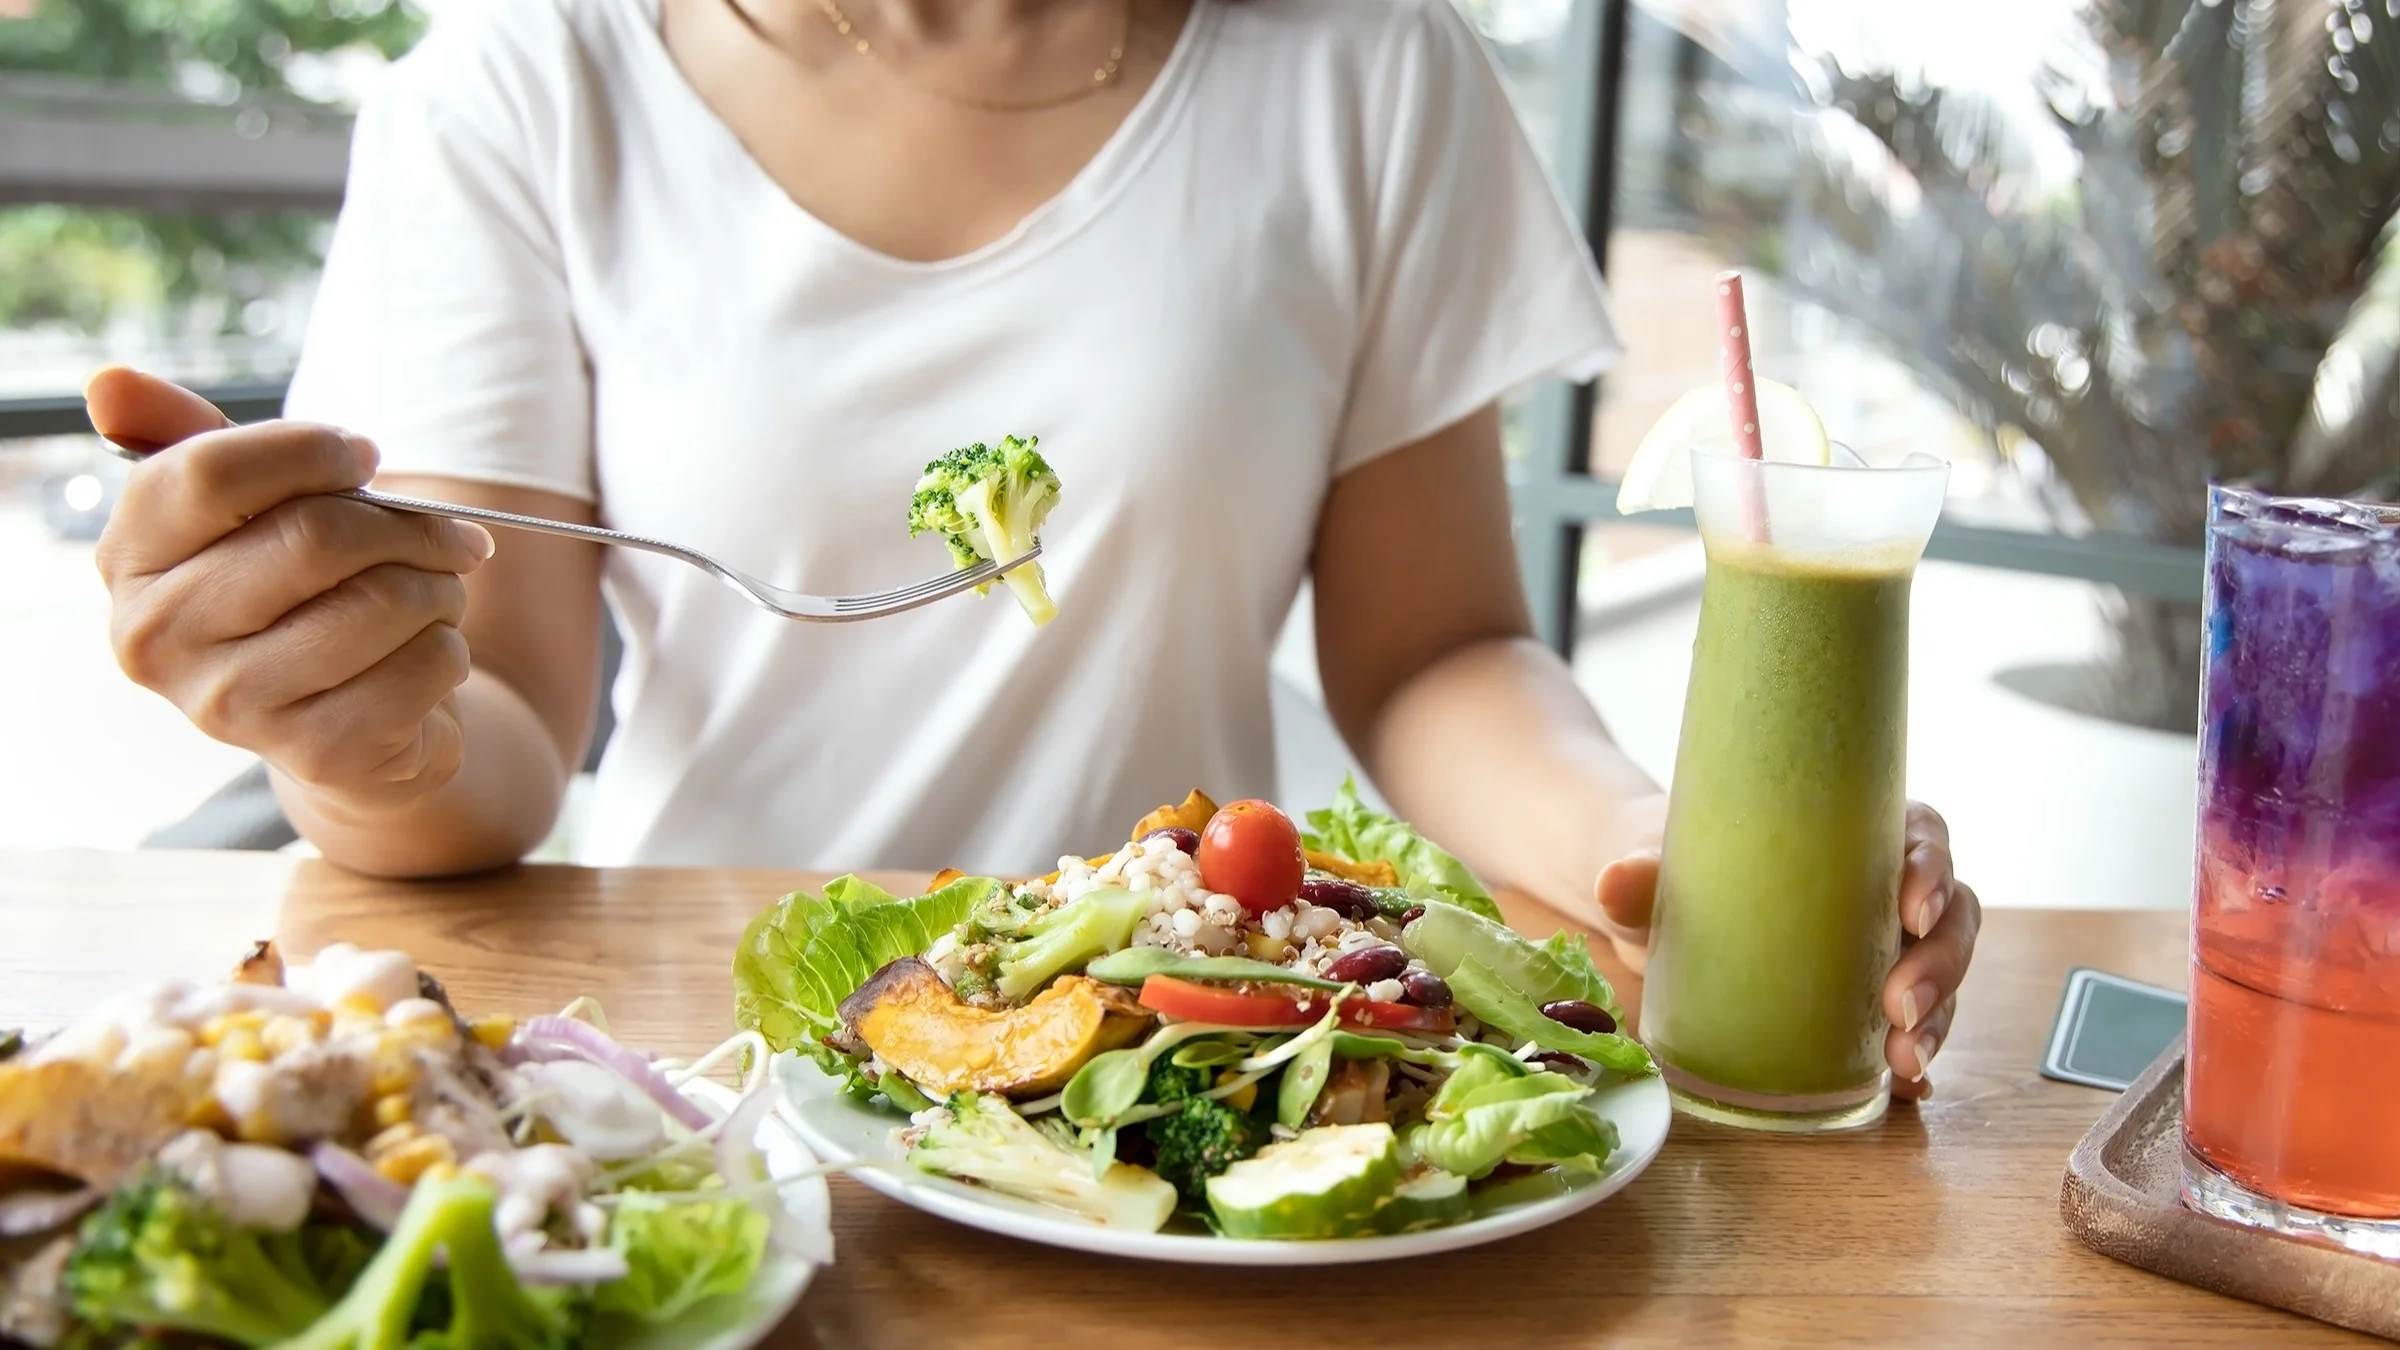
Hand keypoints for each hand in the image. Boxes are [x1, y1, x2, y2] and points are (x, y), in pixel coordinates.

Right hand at [89, 368, 495, 811]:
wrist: (352, 727)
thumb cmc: (301, 594)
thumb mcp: (246, 512)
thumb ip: (189, 439)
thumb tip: (109, 384)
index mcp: (130, 561)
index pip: (209, 474)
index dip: (310, 450)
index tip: (362, 456)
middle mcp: (159, 638)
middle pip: (314, 537)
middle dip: (408, 526)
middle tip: (448, 534)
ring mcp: (232, 705)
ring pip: (385, 600)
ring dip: (441, 587)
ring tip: (435, 596)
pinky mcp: (316, 753)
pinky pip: (427, 664)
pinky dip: (451, 648)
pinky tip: (425, 659)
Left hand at [1592, 799, 1981, 1100]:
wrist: (1650, 901)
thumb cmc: (1672, 861)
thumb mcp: (1655, 861)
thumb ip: (1640, 872)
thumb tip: (1612, 881)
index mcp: (1852, 828)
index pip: (1922, 834)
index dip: (1934, 869)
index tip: (1913, 909)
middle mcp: (1881, 885)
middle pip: (1949, 914)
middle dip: (1940, 963)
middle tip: (1901, 1008)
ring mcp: (1880, 944)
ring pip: (1942, 974)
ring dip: (1938, 1018)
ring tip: (1904, 1062)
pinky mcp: (1864, 998)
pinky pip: (1912, 1024)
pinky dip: (1917, 1056)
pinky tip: (1905, 1090)